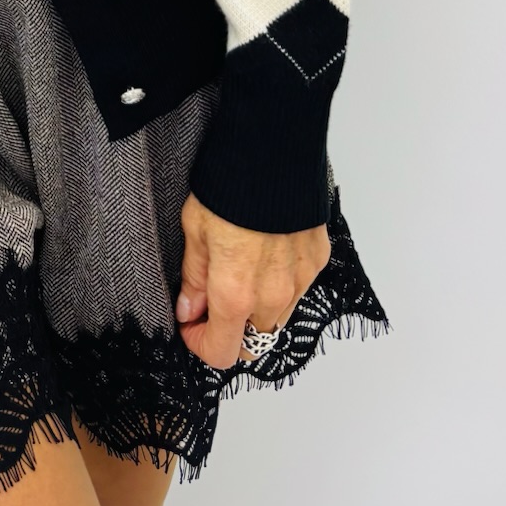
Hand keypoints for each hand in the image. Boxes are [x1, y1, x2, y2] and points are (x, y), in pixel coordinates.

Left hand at [175, 193, 329, 369]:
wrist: (272, 153)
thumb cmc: (229, 187)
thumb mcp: (195, 230)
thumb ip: (194, 277)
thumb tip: (189, 308)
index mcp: (235, 294)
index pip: (223, 352)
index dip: (200, 344)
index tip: (190, 325)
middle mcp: (272, 297)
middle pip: (254, 344)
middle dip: (231, 333)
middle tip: (212, 305)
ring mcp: (300, 281)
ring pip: (277, 320)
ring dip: (256, 312)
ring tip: (239, 274)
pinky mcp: (317, 262)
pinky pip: (297, 290)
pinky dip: (279, 285)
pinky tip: (265, 256)